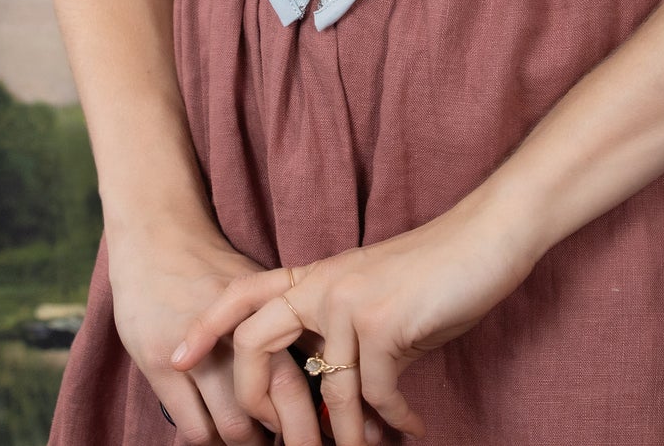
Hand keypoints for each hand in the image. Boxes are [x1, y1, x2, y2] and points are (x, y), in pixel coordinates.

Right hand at [105, 222, 326, 443]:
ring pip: (237, 422)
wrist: (157, 237)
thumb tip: (329, 364)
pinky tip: (218, 439)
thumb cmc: (211, 266)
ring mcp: (199, 347)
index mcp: (271, 304)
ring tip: (257, 445)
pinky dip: (212, 442)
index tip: (333, 433)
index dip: (324, 408)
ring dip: (251, 444)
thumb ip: (288, 321)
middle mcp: (240, 325)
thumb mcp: (256, 285)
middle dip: (299, 435)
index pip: (309, 366)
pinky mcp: (160, 364)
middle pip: (283, 396)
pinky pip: (195, 426)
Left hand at [168, 192, 539, 445]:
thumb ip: (344, 335)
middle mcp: (324, 284)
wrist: (487, 237)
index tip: (176, 358)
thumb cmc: (439, 270)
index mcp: (318, 275)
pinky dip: (395, 419)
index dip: (208, 324)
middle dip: (258, 401)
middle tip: (278, 439)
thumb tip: (331, 395)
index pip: (245, 292)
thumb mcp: (378, 299)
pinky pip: (374, 396)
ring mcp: (350, 302)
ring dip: (352, 435)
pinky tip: (411, 425)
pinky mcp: (382, 324)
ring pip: (328, 392)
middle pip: (257, 342)